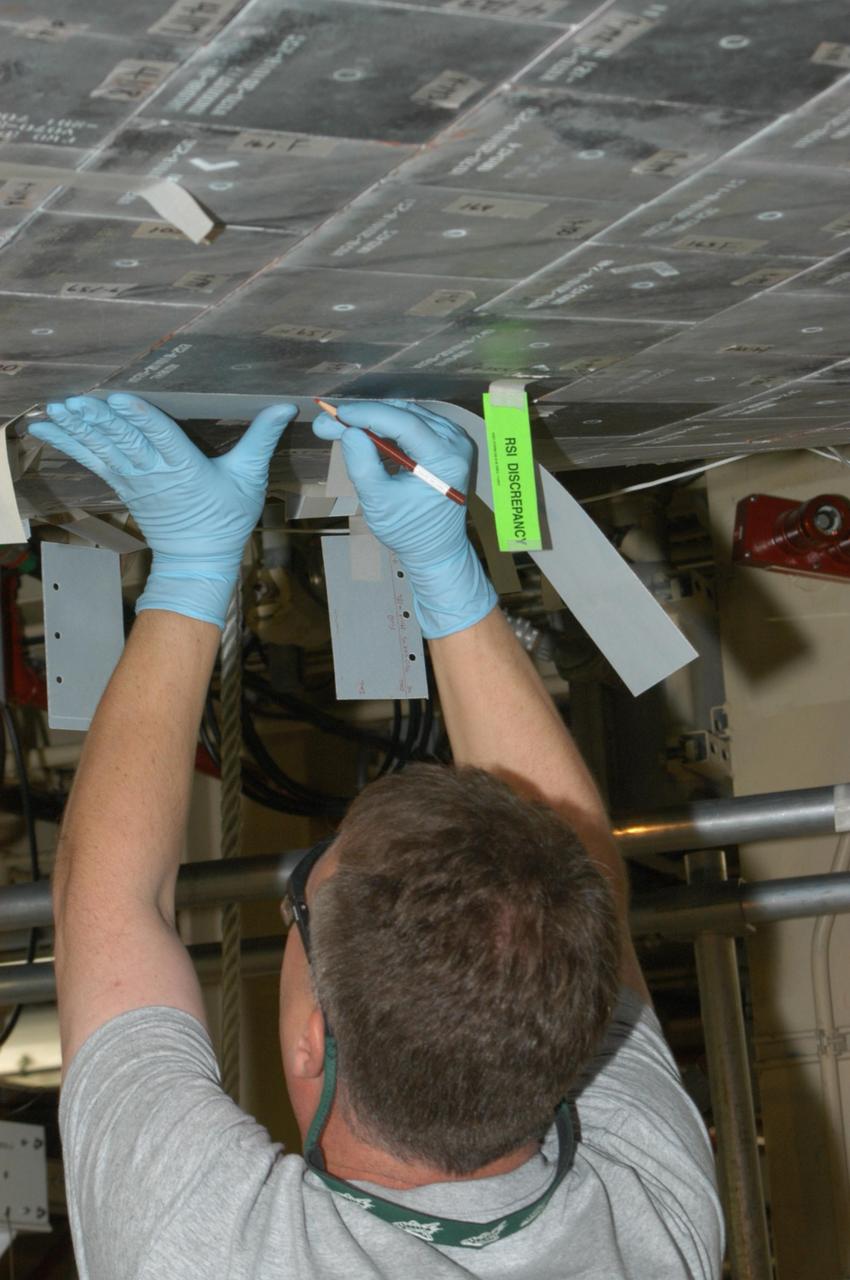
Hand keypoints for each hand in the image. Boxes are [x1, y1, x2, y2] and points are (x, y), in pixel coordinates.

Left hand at [29, 393, 297, 627]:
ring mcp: (133, 480)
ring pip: (103, 449)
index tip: (119, 399)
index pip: (161, 437)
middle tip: (77, 400)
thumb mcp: (250, 478)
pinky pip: (91, 460)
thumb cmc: (226, 519)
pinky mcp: (121, 484)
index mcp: (186, 468)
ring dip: (77, 428)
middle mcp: (155, 473)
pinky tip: (47, 426)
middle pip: (125, 441)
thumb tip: (286, 407)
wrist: (199, 559)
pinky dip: (68, 442)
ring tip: (55, 408)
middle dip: (99, 420)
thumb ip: (262, 438)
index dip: (141, 417)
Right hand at [312, 400, 496, 637]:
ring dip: (374, 419)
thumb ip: (362, 465)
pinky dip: (387, 426)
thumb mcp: (378, 503)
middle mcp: (456, 443)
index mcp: (445, 460)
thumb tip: (348, 431)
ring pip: (407, 415)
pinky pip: (413, 424)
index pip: (405, 424)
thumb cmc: (409, 531)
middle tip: (329, 421)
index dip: (368, 414)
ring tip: (340, 427)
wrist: (436, 548)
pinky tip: (364, 434)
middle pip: (405, 414)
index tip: (336, 414)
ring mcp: (454, 441)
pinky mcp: (446, 443)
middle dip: (365, 415)